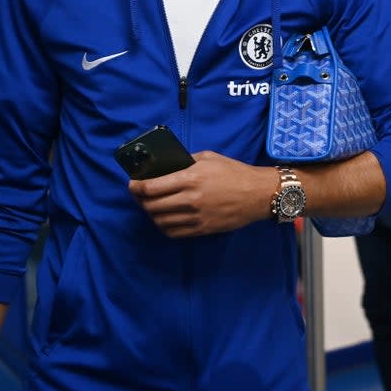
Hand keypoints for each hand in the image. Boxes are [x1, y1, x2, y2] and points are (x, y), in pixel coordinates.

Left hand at [128, 151, 272, 237]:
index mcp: (190, 178)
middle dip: (140, 200)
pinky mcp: (202, 229)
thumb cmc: (234, 172)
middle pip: (152, 205)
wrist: (258, 194)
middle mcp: (190, 200)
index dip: (136, 187)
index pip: (152, 187)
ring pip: (160, 221)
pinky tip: (164, 219)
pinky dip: (163, 226)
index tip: (132, 184)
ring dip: (151, 214)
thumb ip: (185, 162)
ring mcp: (196, 217)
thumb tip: (165, 167)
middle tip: (139, 195)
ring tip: (150, 206)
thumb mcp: (208, 158)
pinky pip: (174, 232)